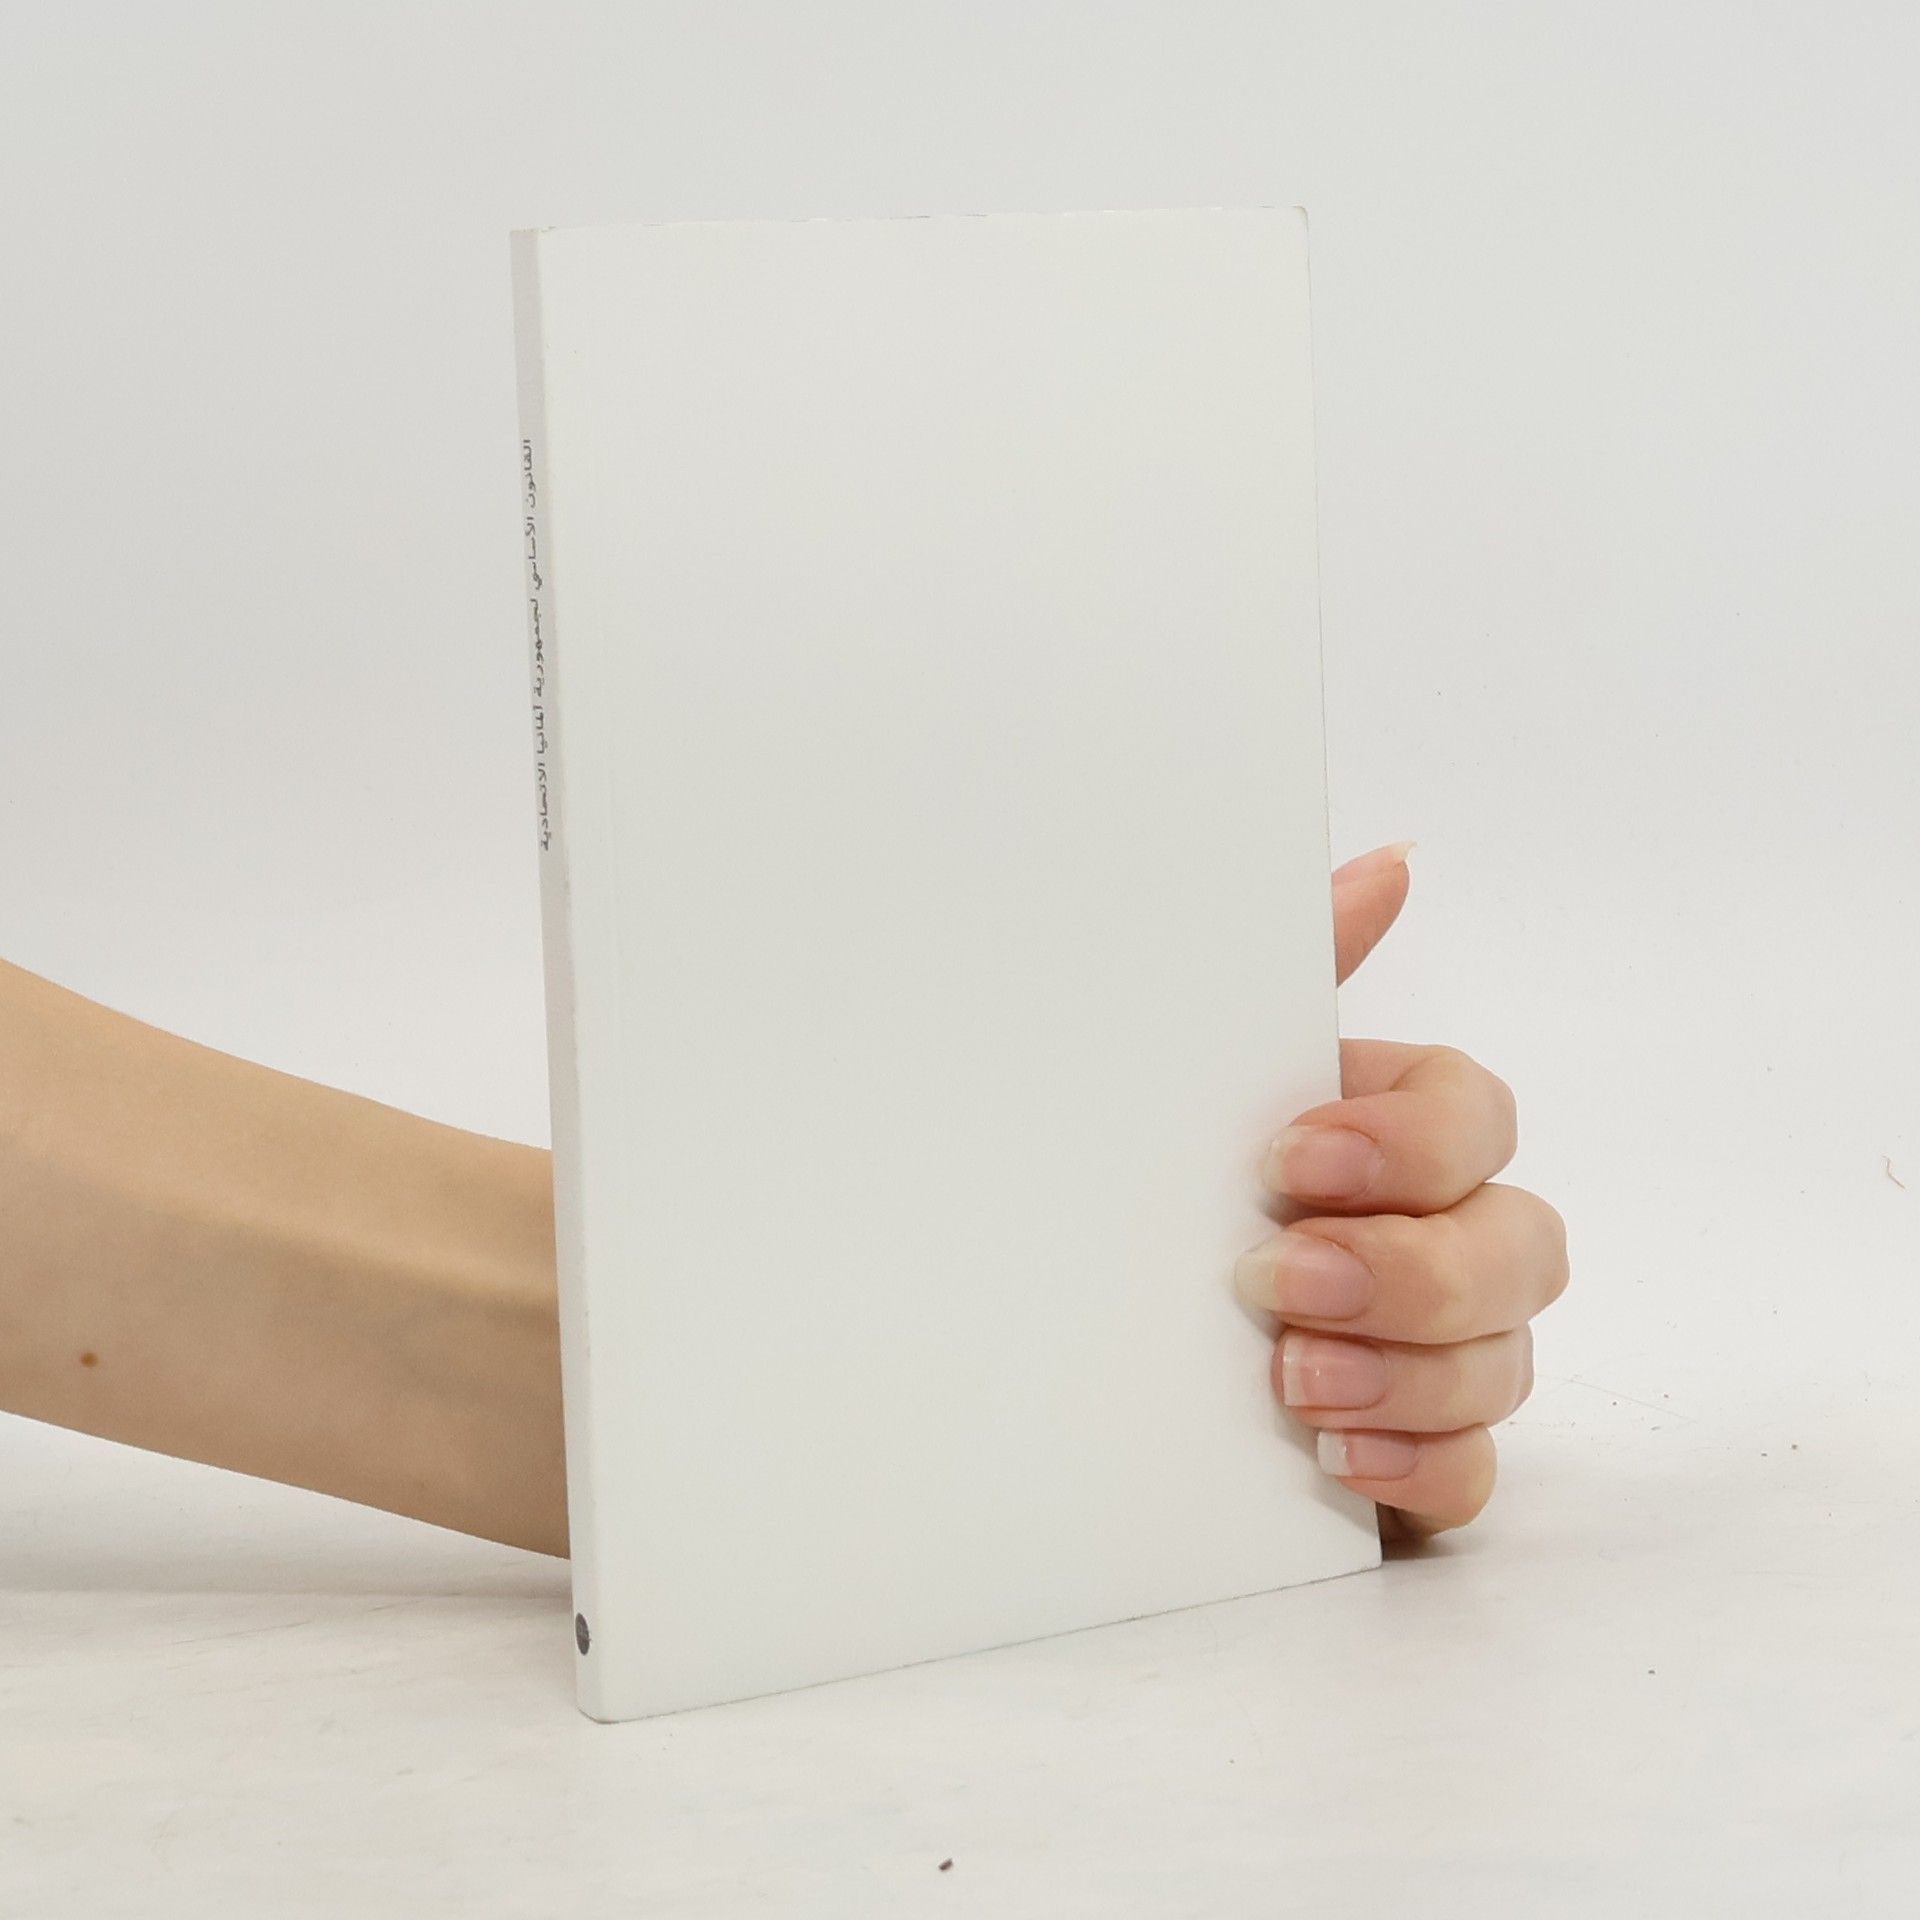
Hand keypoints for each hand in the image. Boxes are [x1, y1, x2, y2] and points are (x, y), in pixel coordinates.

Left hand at [1234, 845, 1567, 1538]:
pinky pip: (1475, 1473)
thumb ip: (1301, 965)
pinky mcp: (1417, 1451)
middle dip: (1411, 1270)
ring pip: (1508, 1362)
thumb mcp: (1206, 1069)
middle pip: (1522, 1246)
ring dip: (1409, 1372)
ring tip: (1291, 1379)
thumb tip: (1392, 862)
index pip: (1477, 1115)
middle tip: (1280, 1281)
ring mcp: (1443, 1350)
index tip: (1289, 1158)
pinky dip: (1419, 1465)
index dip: (1409, 1140)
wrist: (1076, 1328)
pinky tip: (1335, 1453)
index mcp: (1396, 1132)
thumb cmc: (1170, 1177)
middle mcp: (1445, 1234)